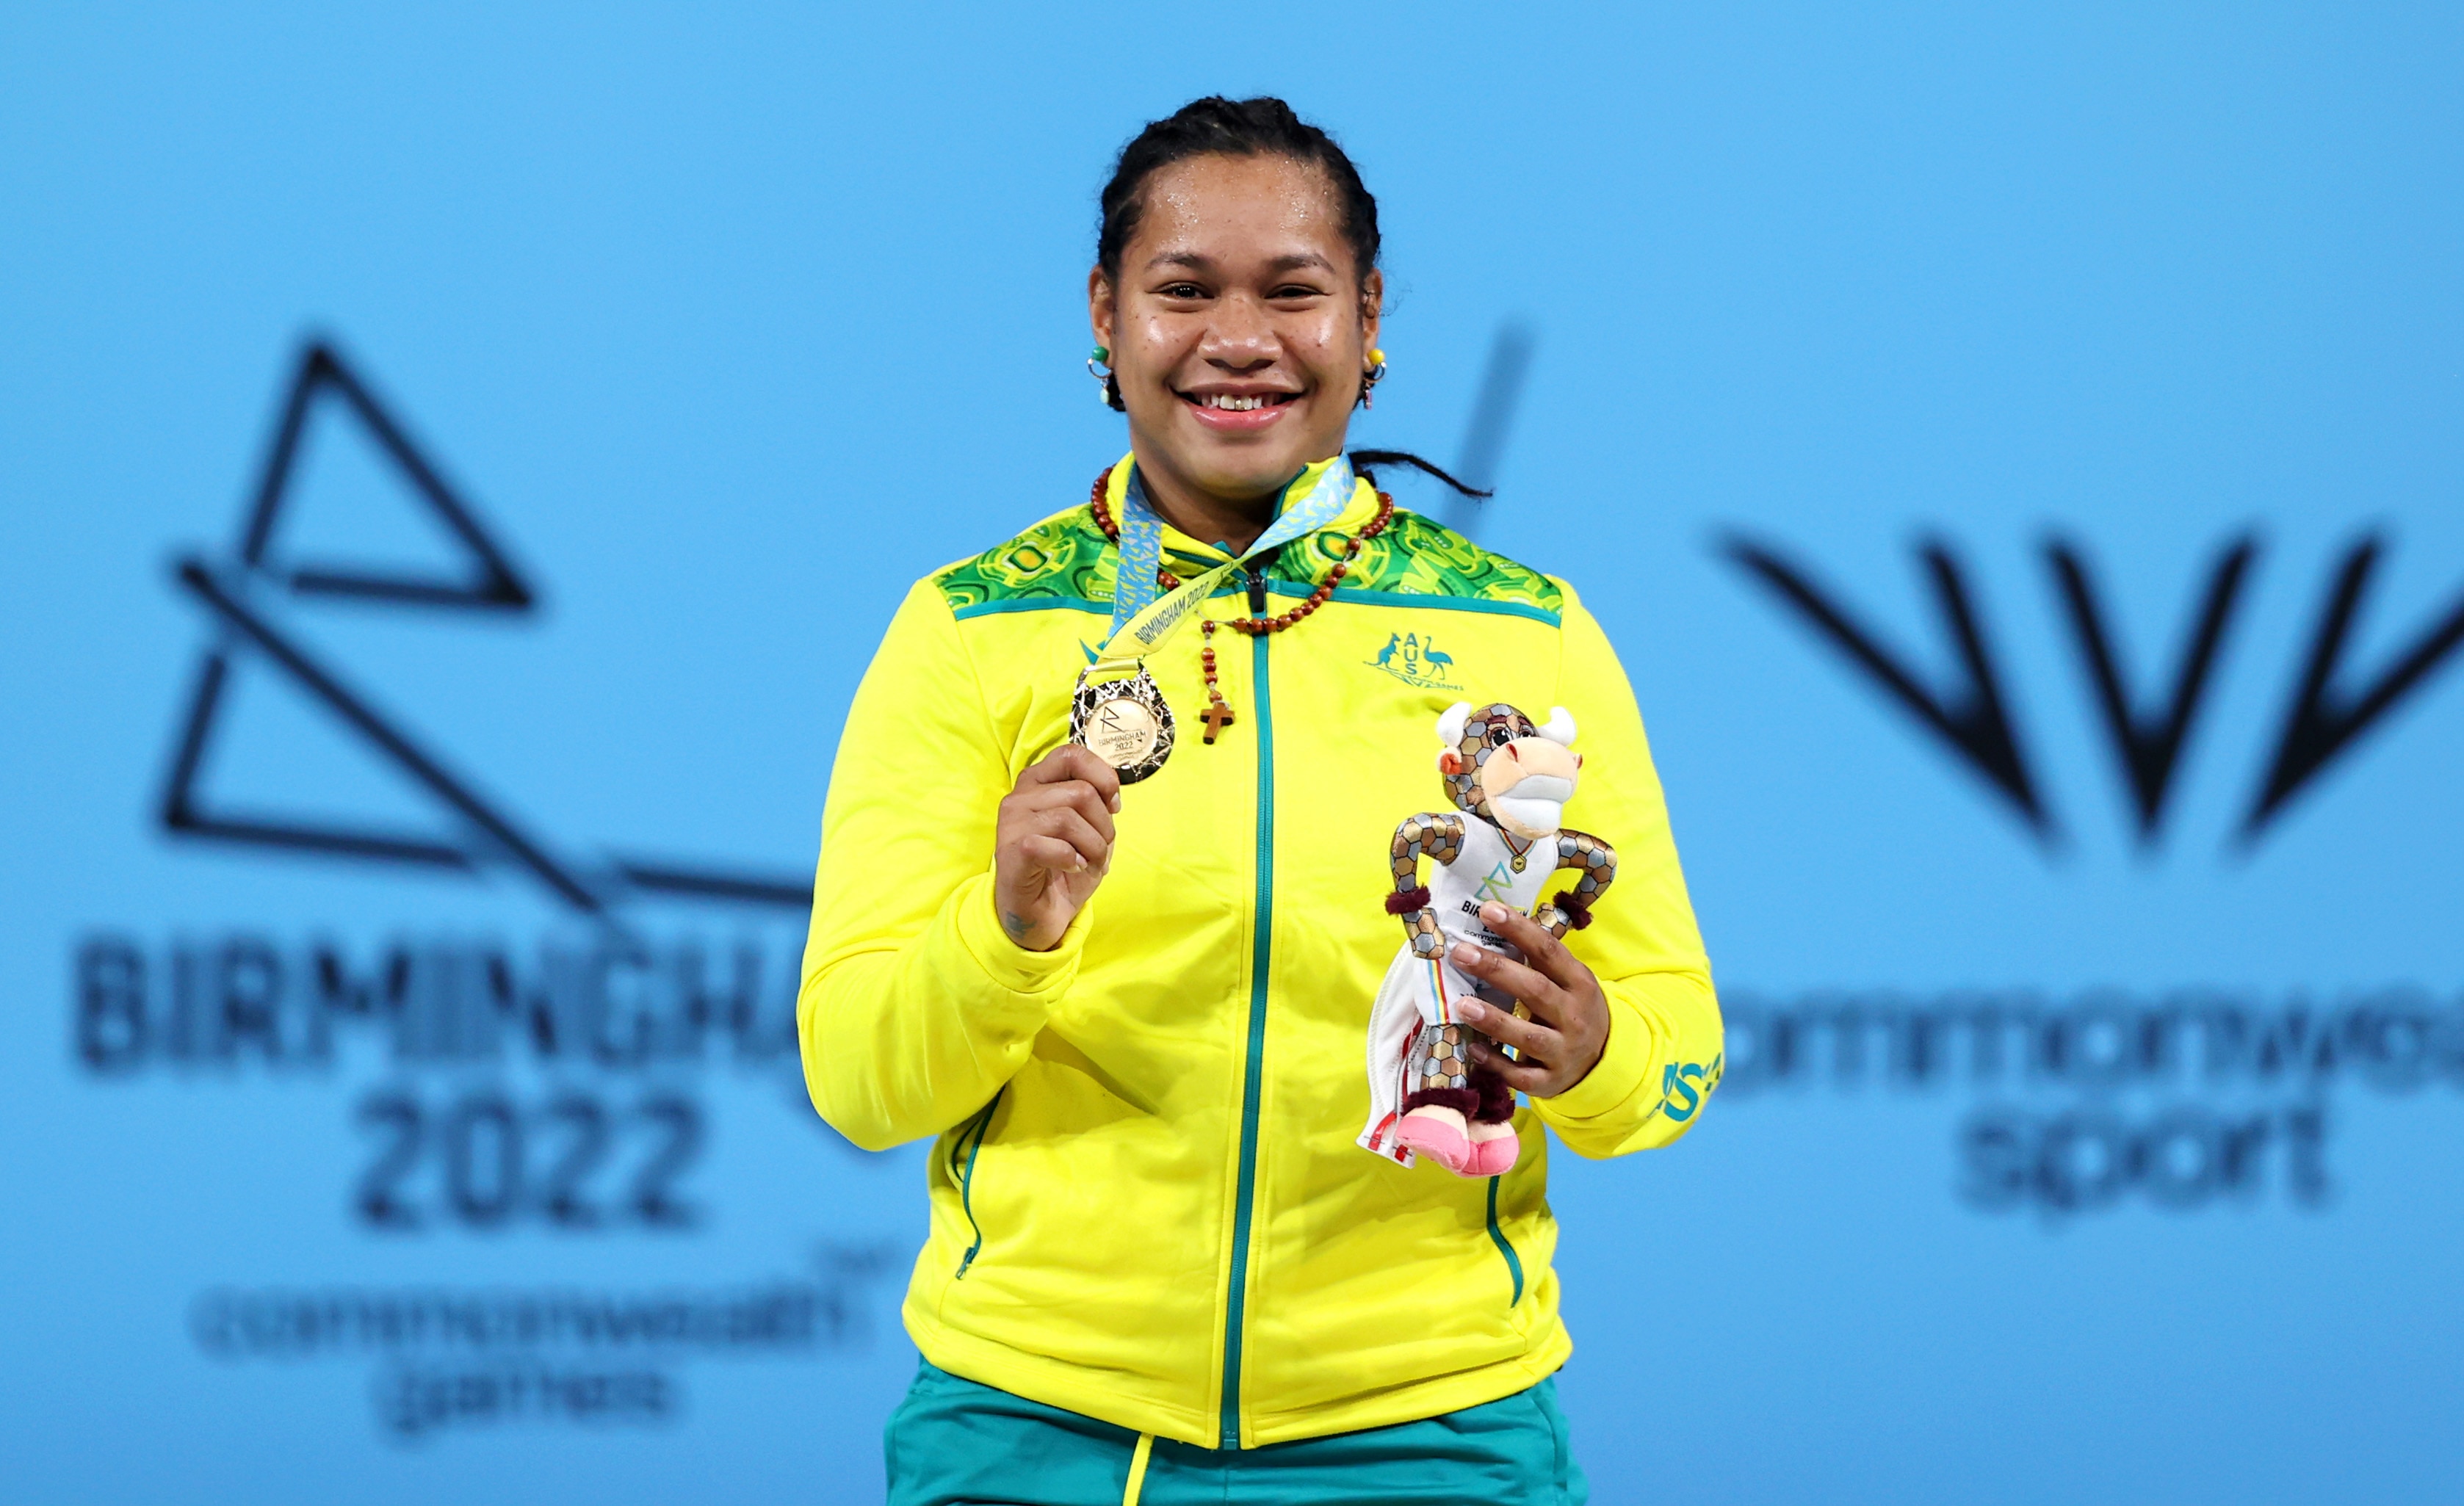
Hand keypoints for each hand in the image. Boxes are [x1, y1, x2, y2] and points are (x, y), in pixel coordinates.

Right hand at [992, 746, 1121, 951]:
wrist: (1039, 914)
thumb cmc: (1063, 867)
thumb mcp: (1087, 829)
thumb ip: (1096, 802)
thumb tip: (1111, 794)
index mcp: (1037, 783)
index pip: (1071, 754)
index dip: (1102, 775)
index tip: (1113, 803)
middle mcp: (1019, 797)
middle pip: (1081, 792)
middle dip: (1104, 824)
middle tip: (1100, 847)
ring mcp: (1012, 824)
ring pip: (1070, 819)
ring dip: (1093, 846)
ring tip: (1089, 862)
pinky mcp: (1011, 852)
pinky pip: (1056, 845)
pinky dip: (1074, 860)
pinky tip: (1073, 868)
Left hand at [1451, 901, 1610, 1098]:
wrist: (1603, 1059)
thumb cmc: (1572, 1008)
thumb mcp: (1569, 981)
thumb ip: (1539, 960)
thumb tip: (1492, 921)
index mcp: (1578, 983)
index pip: (1548, 951)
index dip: (1519, 930)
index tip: (1487, 910)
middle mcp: (1574, 1016)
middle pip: (1536, 990)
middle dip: (1497, 971)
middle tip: (1460, 953)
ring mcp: (1563, 1051)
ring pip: (1528, 1035)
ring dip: (1494, 1020)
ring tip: (1461, 1004)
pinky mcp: (1549, 1081)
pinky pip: (1521, 1075)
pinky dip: (1496, 1063)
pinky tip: (1473, 1048)